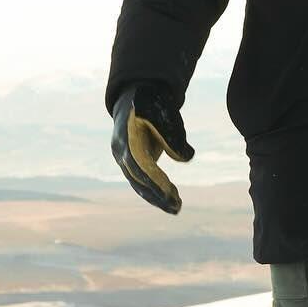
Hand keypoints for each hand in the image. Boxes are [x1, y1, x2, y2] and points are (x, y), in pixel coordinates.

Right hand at [111, 84, 193, 214]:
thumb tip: (186, 157)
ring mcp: (122, 157)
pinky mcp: (129, 162)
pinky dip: (153, 191)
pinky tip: (169, 201)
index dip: (154, 179)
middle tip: (176, 207)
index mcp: (127, 136)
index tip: (170, 192)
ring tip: (176, 209)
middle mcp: (121, 149)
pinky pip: (140, 180)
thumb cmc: (153, 104)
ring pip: (137, 182)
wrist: (135, 97)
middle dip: (156, 194)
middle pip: (137, 177)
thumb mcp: (164, 114)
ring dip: (156, 197)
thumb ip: (173, 135)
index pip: (140, 163)